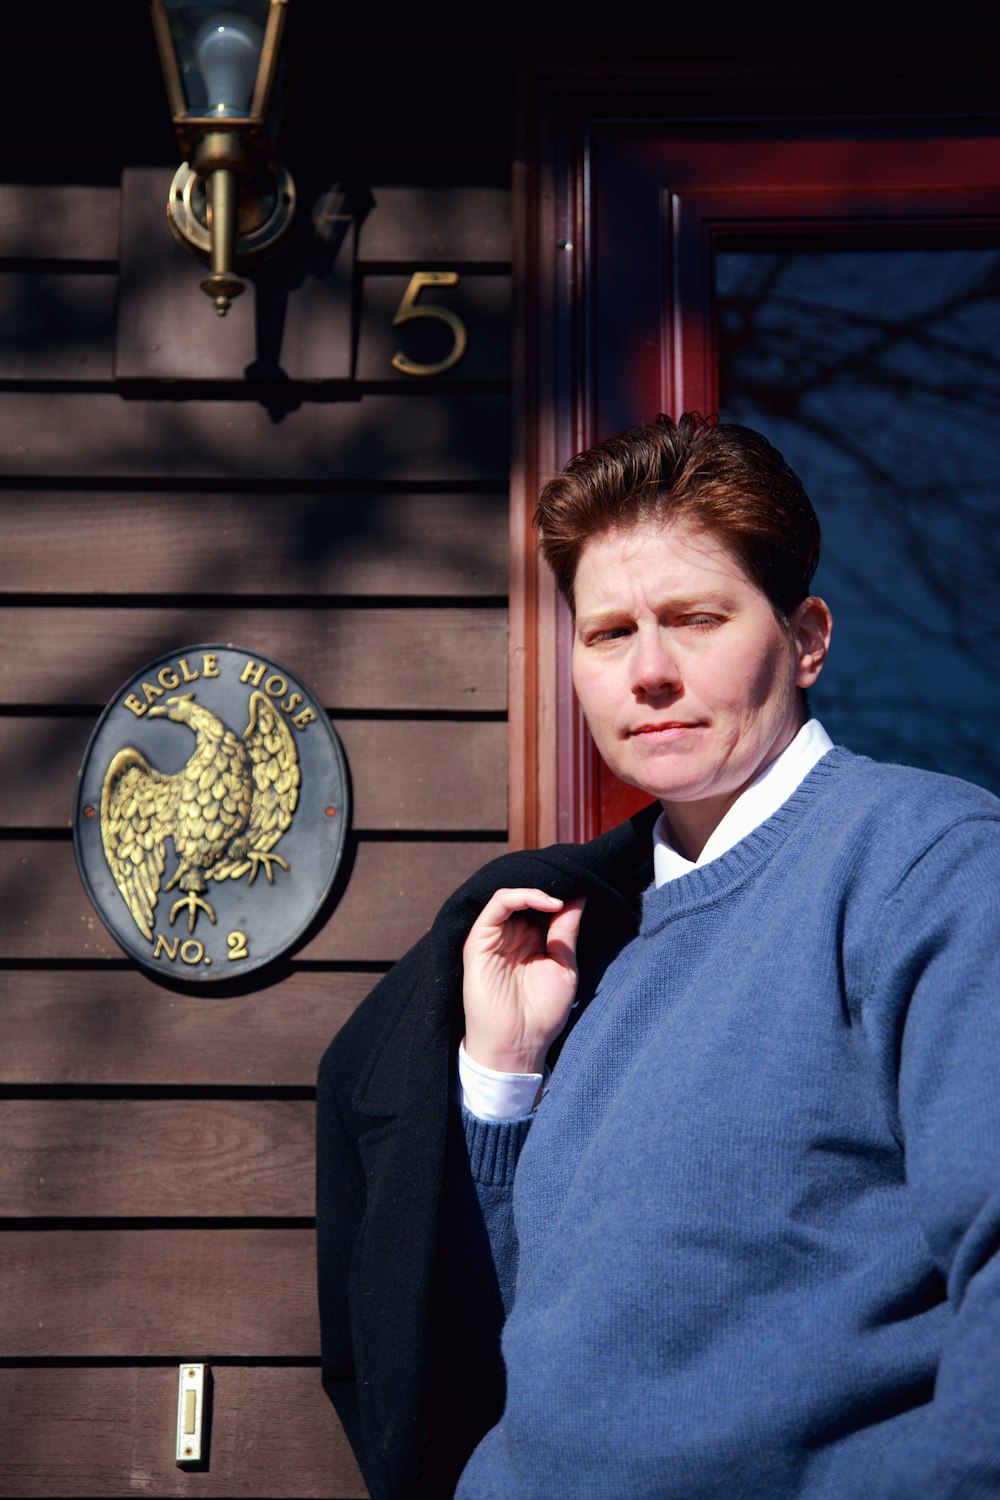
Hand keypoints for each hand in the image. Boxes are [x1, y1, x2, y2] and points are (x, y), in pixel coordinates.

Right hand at [462, 888, 585, 1074]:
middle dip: (551, 885)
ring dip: (538, 889)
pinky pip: (497, 904)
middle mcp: (511, 934)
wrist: (519, 1044)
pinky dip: (521, 895)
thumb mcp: (563, 965)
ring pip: (511, 894)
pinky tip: (548, 903)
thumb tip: (580, 896)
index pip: (543, 904)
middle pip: (527, 896)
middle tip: (576, 878)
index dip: (562, 892)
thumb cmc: (543, 1012)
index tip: (587, 884)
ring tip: (562, 895)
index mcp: (531, 940)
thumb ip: (566, 930)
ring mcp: (494, 936)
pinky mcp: (479, 940)